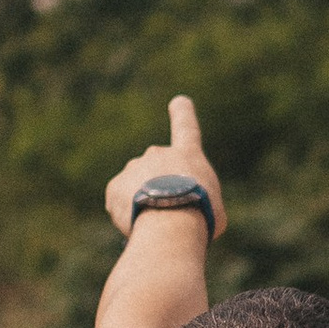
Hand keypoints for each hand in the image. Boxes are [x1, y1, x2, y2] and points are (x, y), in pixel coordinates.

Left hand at [105, 94, 226, 241]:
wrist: (171, 222)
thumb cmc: (200, 216)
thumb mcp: (214, 211)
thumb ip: (198, 204)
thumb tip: (185, 214)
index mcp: (188, 154)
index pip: (186, 127)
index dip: (183, 113)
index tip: (179, 101)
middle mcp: (158, 153)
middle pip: (157, 172)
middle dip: (160, 191)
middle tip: (170, 215)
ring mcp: (134, 167)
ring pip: (136, 189)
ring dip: (143, 204)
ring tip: (155, 224)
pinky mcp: (115, 186)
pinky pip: (120, 203)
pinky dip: (126, 216)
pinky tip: (137, 226)